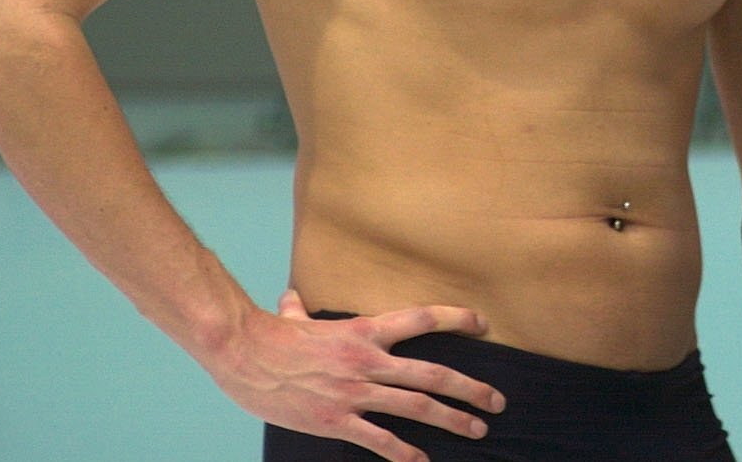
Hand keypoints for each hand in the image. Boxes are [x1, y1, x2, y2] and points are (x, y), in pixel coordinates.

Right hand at [209, 289, 505, 461]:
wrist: (244, 356)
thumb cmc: (270, 337)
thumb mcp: (294, 319)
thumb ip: (302, 310)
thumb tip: (293, 297)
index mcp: (364, 330)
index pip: (422, 319)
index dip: (456, 319)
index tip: (483, 324)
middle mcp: (368, 360)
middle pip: (432, 373)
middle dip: (470, 388)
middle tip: (497, 401)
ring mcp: (355, 392)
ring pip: (416, 406)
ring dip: (451, 419)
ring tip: (477, 429)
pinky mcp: (337, 421)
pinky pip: (379, 440)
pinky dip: (403, 452)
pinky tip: (422, 461)